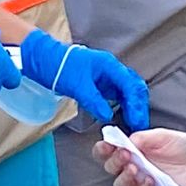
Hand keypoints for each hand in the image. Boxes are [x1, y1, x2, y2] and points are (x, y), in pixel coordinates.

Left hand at [21, 30, 149, 128]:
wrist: (47, 60)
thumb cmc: (60, 68)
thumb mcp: (77, 86)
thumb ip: (94, 101)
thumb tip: (108, 116)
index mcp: (109, 65)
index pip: (130, 84)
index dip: (136, 104)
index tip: (137, 120)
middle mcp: (112, 70)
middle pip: (134, 87)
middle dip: (139, 106)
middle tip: (138, 125)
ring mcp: (108, 76)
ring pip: (129, 91)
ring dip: (133, 107)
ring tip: (133, 124)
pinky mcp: (103, 84)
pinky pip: (120, 95)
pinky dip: (125, 106)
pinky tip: (123, 117)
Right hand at [92, 128, 185, 185]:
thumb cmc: (184, 146)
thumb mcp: (161, 135)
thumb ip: (142, 137)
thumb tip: (124, 140)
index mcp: (133, 148)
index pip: (110, 150)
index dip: (103, 149)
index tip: (106, 145)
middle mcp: (134, 165)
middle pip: (111, 168)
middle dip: (114, 162)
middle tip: (125, 155)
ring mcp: (143, 180)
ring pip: (122, 185)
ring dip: (125, 177)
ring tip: (135, 169)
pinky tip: (151, 180)